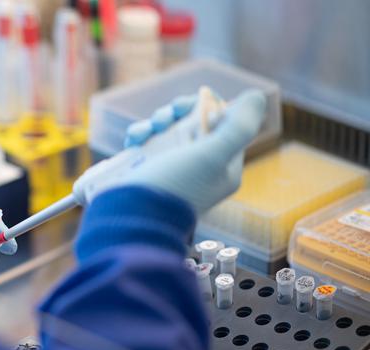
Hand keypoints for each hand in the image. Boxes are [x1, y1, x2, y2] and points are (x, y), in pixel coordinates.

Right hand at [73, 89, 266, 212]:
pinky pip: (146, 141)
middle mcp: (200, 169)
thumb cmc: (173, 187)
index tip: (192, 107)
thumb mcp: (213, 155)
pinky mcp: (147, 169)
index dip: (210, 109)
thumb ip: (239, 127)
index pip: (226, 126)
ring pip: (168, 129)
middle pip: (195, 124)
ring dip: (157, 121)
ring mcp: (171, 169)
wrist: (130, 216)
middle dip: (178, 113)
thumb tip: (256, 96)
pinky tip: (134, 138)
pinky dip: (140, 134)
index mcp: (223, 169)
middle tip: (168, 114)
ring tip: (146, 131)